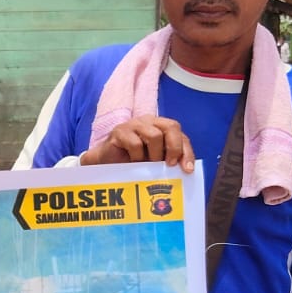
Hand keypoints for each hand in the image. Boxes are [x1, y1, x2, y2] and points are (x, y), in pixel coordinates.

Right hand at [79, 117, 194, 172]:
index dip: (186, 152)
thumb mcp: (154, 161)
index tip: (187, 170)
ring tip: (148, 165)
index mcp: (160, 127)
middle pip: (171, 126)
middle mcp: (149, 122)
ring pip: (155, 135)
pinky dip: (137, 157)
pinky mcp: (120, 131)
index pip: (179, 134)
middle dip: (174, 148)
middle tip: (169, 165)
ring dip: (154, 155)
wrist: (105, 163)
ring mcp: (134, 125)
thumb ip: (168, 160)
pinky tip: (133, 164)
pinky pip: (135, 143)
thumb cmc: (131, 162)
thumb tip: (185, 170)